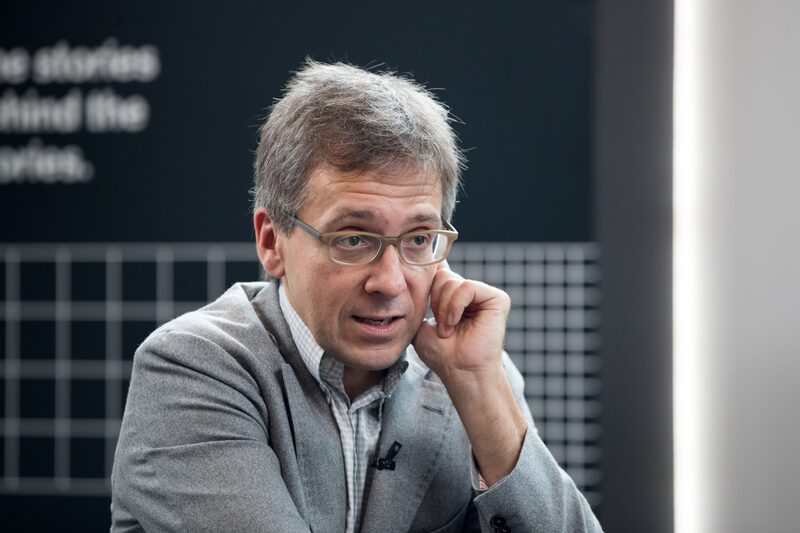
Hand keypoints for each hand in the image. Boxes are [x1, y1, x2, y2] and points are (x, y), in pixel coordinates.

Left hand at [412, 261, 510, 379]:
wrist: (460, 371)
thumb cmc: (441, 353)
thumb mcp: (420, 321)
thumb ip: (420, 298)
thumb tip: (419, 274)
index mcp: (455, 297)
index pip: (441, 271)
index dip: (429, 275)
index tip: (422, 288)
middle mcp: (471, 293)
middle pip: (442, 276)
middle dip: (435, 303)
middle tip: (442, 327)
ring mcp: (485, 295)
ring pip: (452, 282)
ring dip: (444, 309)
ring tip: (448, 329)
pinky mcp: (498, 299)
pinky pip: (467, 287)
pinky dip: (455, 306)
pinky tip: (455, 322)